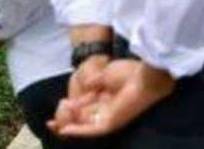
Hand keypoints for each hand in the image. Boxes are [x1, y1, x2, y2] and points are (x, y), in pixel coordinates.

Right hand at [49, 60, 173, 137]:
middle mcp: (105, 111)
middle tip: (59, 108)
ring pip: (81, 126)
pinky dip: (77, 131)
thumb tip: (77, 91)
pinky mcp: (110, 124)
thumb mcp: (103, 76)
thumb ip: (90, 84)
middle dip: (64, 117)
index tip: (60, 103)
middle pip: (79, 120)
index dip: (67, 109)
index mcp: (104, 99)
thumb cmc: (130, 73)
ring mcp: (107, 119)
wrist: (146, 76)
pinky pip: (91, 131)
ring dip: (67, 122)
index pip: (82, 108)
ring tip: (57, 117)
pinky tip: (64, 129)